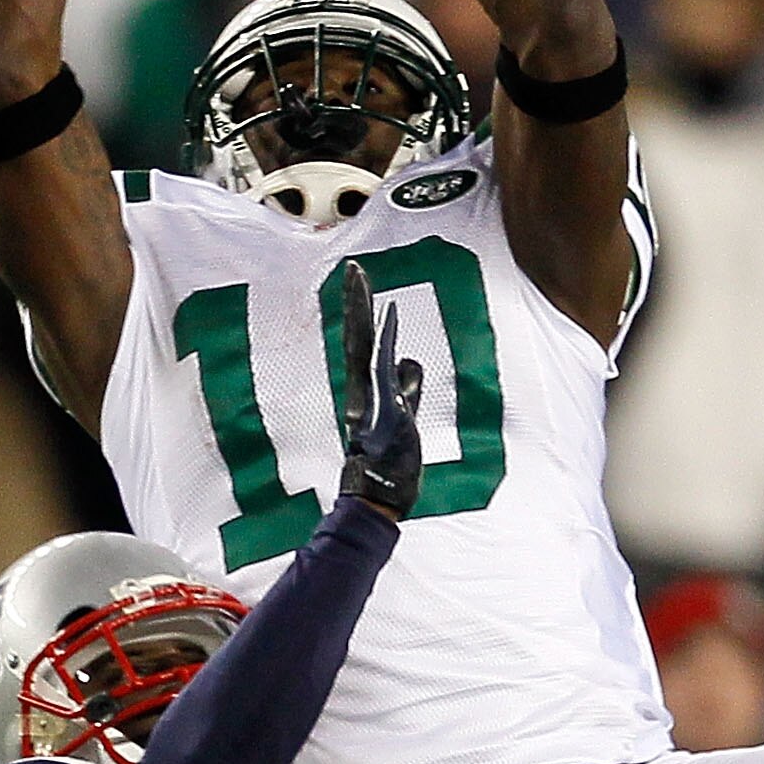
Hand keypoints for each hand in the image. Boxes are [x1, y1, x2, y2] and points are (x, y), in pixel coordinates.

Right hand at [329, 257, 423, 520]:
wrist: (380, 494)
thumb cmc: (392, 464)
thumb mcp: (406, 415)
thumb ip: (408, 387)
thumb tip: (410, 362)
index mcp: (367, 390)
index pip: (364, 344)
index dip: (362, 313)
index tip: (359, 283)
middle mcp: (363, 389)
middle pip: (358, 336)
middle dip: (356, 301)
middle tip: (353, 268)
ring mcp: (370, 397)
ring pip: (364, 344)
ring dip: (361, 309)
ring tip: (358, 276)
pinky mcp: (382, 405)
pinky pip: (382, 364)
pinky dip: (384, 338)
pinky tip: (388, 311)